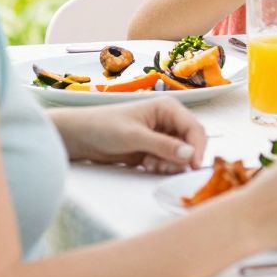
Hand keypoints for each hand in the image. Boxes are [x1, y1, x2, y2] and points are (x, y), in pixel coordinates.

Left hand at [55, 98, 205, 173]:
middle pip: (190, 143)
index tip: (193, 166)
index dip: (198, 148)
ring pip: (180, 154)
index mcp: (168, 108)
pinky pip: (168, 160)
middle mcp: (168, 120)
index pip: (194, 129)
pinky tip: (145, 164)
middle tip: (162, 167)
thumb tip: (190, 154)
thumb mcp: (134, 136)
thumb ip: (164, 146)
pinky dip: (161, 166)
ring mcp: (161, 135)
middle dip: (180, 157)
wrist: (79, 136)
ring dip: (169, 163)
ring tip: (149, 165)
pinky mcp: (153, 148)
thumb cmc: (103, 127)